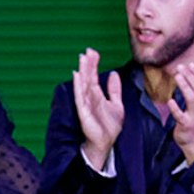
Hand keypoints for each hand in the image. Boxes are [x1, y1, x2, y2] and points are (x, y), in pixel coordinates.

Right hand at [73, 48, 123, 169]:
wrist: (106, 143)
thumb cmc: (109, 127)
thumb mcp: (117, 104)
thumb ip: (114, 89)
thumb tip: (113, 74)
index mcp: (97, 95)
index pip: (93, 76)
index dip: (93, 64)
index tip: (93, 52)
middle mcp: (90, 98)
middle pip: (87, 77)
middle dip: (88, 64)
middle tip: (87, 51)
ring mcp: (85, 104)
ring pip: (83, 84)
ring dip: (82, 71)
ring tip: (82, 59)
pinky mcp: (83, 112)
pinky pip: (80, 97)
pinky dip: (78, 86)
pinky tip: (77, 76)